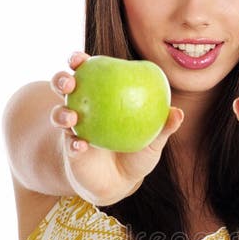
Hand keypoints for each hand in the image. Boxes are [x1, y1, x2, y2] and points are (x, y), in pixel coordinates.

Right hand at [49, 51, 183, 204]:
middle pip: (64, 88)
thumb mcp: (154, 140)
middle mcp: (82, 110)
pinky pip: (70, 145)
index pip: (88, 73)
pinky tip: (80, 145)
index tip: (80, 58)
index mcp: (101, 98)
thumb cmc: (138, 153)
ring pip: (59, 115)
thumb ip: (164, 126)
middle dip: (61, 80)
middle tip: (68, 81)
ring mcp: (74, 130)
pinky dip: (74, 144)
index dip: (79, 61)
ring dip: (61, 113)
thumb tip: (179, 113)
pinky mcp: (72, 152)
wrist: (121, 181)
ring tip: (71, 117)